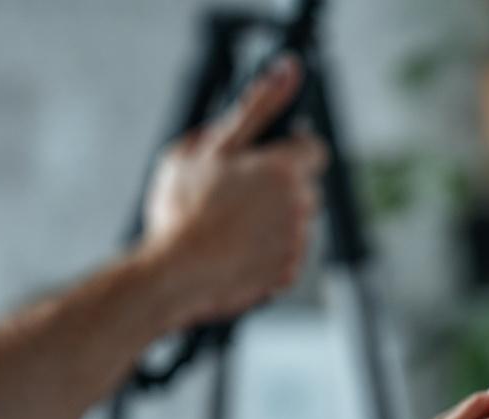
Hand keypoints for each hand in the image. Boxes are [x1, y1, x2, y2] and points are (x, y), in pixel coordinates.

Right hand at [143, 56, 327, 327]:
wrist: (174, 275)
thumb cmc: (183, 210)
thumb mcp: (207, 146)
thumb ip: (253, 107)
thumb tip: (284, 73)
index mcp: (284, 169)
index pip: (314, 149)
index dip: (291, 151)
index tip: (268, 158)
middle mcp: (300, 205)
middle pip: (305, 187)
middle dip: (279, 187)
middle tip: (238, 194)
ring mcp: (298, 241)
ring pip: (296, 221)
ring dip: (274, 220)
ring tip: (231, 227)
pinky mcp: (290, 273)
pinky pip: (287, 254)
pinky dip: (268, 252)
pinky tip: (236, 251)